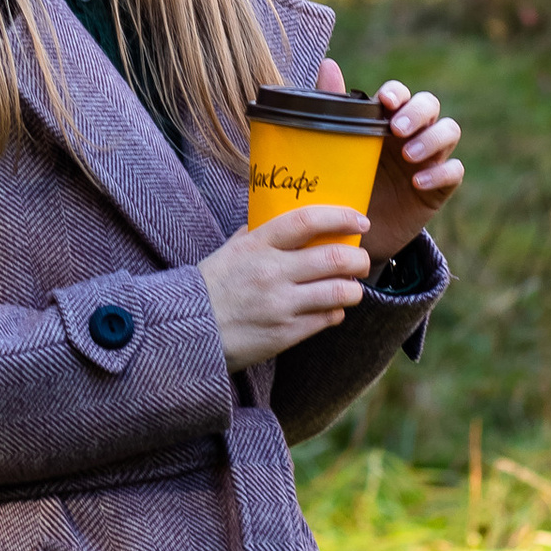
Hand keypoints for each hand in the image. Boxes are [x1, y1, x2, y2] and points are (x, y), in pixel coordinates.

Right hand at [199, 203, 370, 372]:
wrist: (189, 330)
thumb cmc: (212, 286)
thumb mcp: (231, 250)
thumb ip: (259, 233)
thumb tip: (288, 220)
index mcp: (257, 244)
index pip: (307, 221)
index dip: (340, 217)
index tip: (360, 220)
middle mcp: (271, 272)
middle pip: (334, 258)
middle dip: (358, 259)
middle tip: (360, 261)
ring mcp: (280, 304)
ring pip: (340, 292)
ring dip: (353, 289)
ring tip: (350, 288)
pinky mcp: (285, 333)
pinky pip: (328, 318)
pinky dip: (336, 312)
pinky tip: (330, 309)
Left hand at [321, 60, 463, 262]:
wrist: (355, 233)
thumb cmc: (345, 184)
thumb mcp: (338, 150)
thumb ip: (335, 108)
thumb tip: (328, 64)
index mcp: (386, 120)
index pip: (401, 94)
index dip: (398, 93)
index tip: (386, 101)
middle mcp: (411, 134)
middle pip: (430, 105)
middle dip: (417, 112)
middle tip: (397, 129)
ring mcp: (429, 158)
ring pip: (449, 131)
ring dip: (432, 138)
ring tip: (409, 156)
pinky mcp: (439, 187)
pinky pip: (454, 171)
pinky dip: (441, 172)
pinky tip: (418, 183)